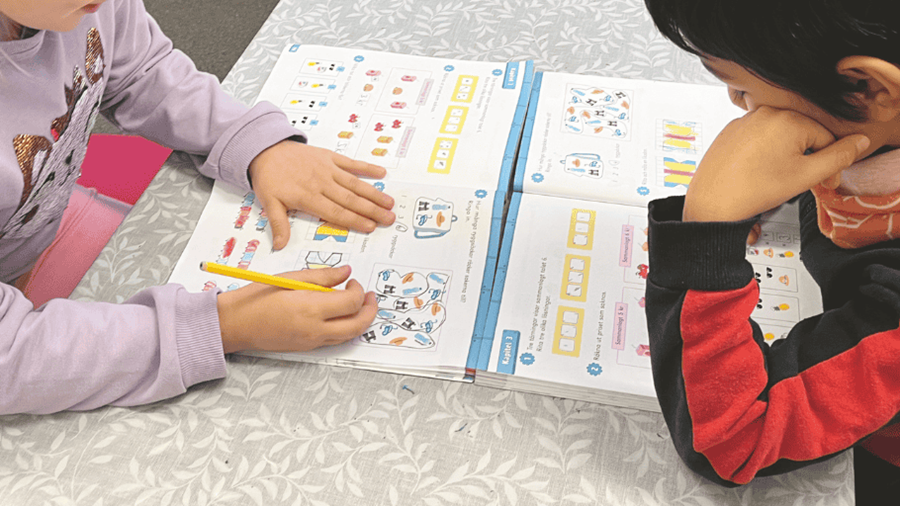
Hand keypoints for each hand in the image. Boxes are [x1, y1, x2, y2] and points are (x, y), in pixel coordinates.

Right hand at [217, 266, 377, 353]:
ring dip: (360, 321)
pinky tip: (342, 316)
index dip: (358, 291)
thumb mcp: (290, 278)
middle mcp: (314, 329)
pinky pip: (335, 340)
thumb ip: (322, 276)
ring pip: (348, 336)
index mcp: (310, 308)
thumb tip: (345, 272)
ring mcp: (311, 342)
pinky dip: (345, 329)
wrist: (235, 323)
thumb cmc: (257, 297)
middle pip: (357, 325)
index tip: (353, 282)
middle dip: (369, 310)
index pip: (351, 303)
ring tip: (361, 306)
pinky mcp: (307, 348)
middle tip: (370, 297)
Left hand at [248, 141, 395, 249]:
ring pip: (355, 184)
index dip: (355, 220)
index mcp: (308, 197)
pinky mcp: (330, 157)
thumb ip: (279, 225)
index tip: (370, 227)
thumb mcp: (270, 203)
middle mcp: (322, 183)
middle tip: (389, 219)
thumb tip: (280, 246)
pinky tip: (381, 173)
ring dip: (374, 194)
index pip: (336, 212)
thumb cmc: (269, 178)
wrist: (266, 149)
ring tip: (389, 203)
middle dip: (372, 210)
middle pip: (351, 200)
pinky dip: (366, 168)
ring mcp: (328, 169)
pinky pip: (351, 163)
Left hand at [683, 107, 869, 222]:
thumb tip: (858, 142)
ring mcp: (745, 121)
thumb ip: (838, 157)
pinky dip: (763, 155)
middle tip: (800, 183)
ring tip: (775, 180)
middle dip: (807, 159)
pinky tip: (757, 173)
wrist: (711, 204)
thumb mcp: (806, 176)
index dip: (829, 164)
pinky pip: (757, 140)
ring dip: (785, 157)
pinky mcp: (731, 132)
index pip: (825, 138)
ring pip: (779, 138)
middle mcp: (765, 113)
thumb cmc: (751, 190)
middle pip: (802, 136)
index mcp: (789, 119)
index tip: (825, 182)